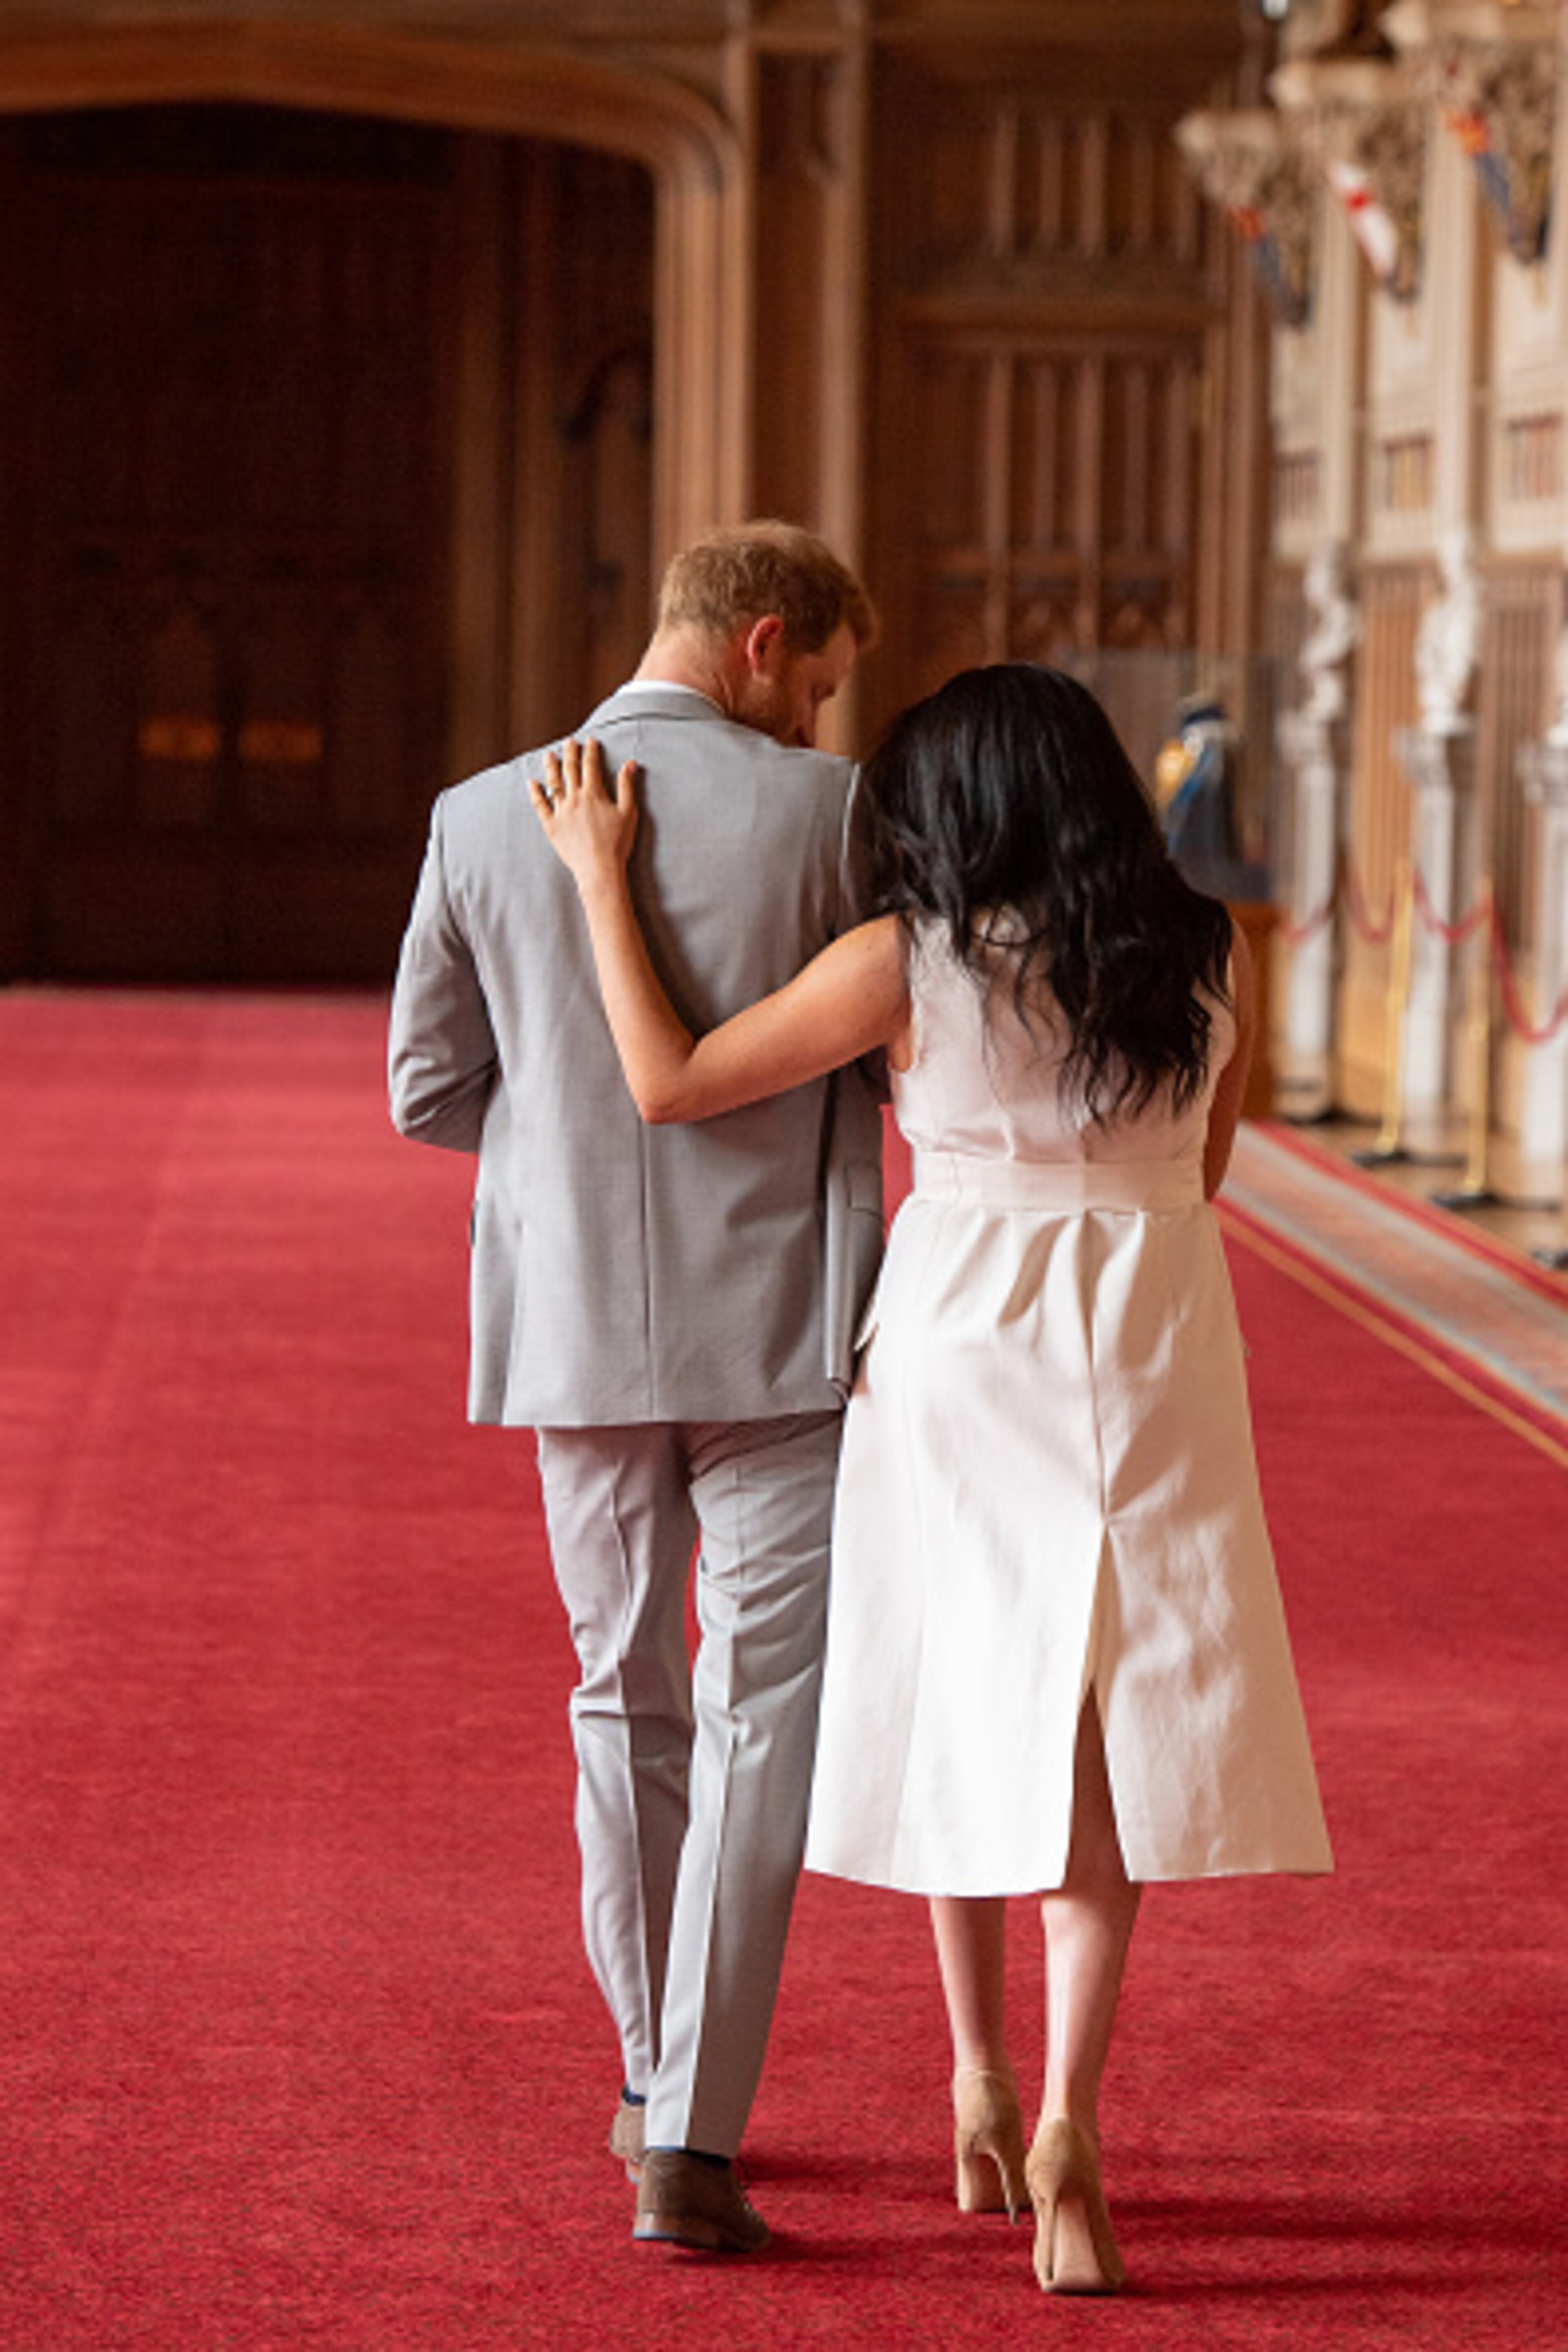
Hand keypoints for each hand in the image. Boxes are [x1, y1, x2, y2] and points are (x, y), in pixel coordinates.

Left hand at [530, 737, 638, 885]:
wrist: (599, 869)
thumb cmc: (617, 843)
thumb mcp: (628, 813)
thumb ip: (626, 786)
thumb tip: (630, 764)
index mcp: (593, 794)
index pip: (590, 766)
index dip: (590, 751)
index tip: (590, 741)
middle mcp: (574, 799)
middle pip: (570, 770)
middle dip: (570, 753)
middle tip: (569, 742)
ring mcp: (561, 812)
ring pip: (553, 783)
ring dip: (551, 767)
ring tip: (549, 755)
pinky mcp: (551, 826)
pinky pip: (540, 806)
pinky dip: (535, 793)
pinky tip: (532, 783)